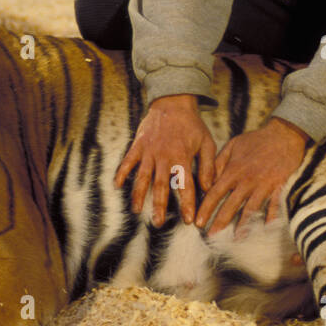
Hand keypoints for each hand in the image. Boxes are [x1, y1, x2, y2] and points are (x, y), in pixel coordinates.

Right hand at [115, 94, 216, 226]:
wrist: (173, 102)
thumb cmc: (192, 125)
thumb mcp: (206, 143)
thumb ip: (207, 166)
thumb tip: (208, 188)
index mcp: (182, 157)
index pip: (185, 186)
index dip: (187, 204)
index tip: (189, 220)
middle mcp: (164, 157)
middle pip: (160, 186)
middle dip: (158, 206)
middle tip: (157, 223)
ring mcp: (149, 151)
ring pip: (142, 177)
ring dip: (138, 195)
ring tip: (136, 211)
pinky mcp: (138, 145)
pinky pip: (128, 161)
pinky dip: (122, 173)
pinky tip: (117, 186)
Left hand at [195, 117, 308, 237]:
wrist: (283, 134)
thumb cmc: (256, 139)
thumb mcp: (233, 145)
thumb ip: (219, 162)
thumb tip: (207, 178)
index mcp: (234, 170)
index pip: (215, 193)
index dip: (206, 208)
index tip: (198, 222)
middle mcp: (247, 180)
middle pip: (231, 205)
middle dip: (220, 222)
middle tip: (211, 236)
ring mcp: (263, 185)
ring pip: (251, 209)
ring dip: (243, 225)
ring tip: (236, 239)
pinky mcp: (278, 187)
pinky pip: (274, 205)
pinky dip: (270, 217)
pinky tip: (265, 228)